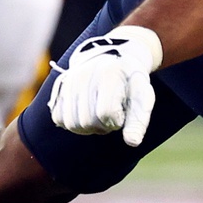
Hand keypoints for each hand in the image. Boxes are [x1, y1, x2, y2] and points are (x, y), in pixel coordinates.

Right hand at [47, 24, 161, 146]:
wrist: (114, 59)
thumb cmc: (130, 82)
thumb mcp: (143, 97)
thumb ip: (139, 121)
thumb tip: (132, 143)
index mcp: (109, 74)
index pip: (106, 113)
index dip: (117, 121)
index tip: (123, 112)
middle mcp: (84, 75)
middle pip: (87, 121)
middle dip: (103, 126)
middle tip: (113, 116)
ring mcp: (69, 81)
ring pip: (72, 124)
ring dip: (88, 128)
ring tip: (99, 116)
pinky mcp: (59, 89)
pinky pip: (59, 119)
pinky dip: (74, 124)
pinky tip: (86, 115)